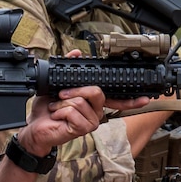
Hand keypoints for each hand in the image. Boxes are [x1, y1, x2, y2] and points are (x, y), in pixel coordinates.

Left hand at [23, 49, 152, 153]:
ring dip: (62, 103)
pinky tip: (57, 116)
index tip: (145, 98)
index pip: (117, 99)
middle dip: (74, 90)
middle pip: (96, 92)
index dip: (132, 99)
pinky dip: (59, 110)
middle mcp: (96, 112)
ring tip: (56, 108)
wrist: (35, 127)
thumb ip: (69, 69)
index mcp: (94, 103)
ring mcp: (91, 122)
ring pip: (81, 101)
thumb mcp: (56, 85)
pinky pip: (72, 111)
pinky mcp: (82, 129)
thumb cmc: (47, 110)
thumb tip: (76, 53)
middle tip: (61, 95)